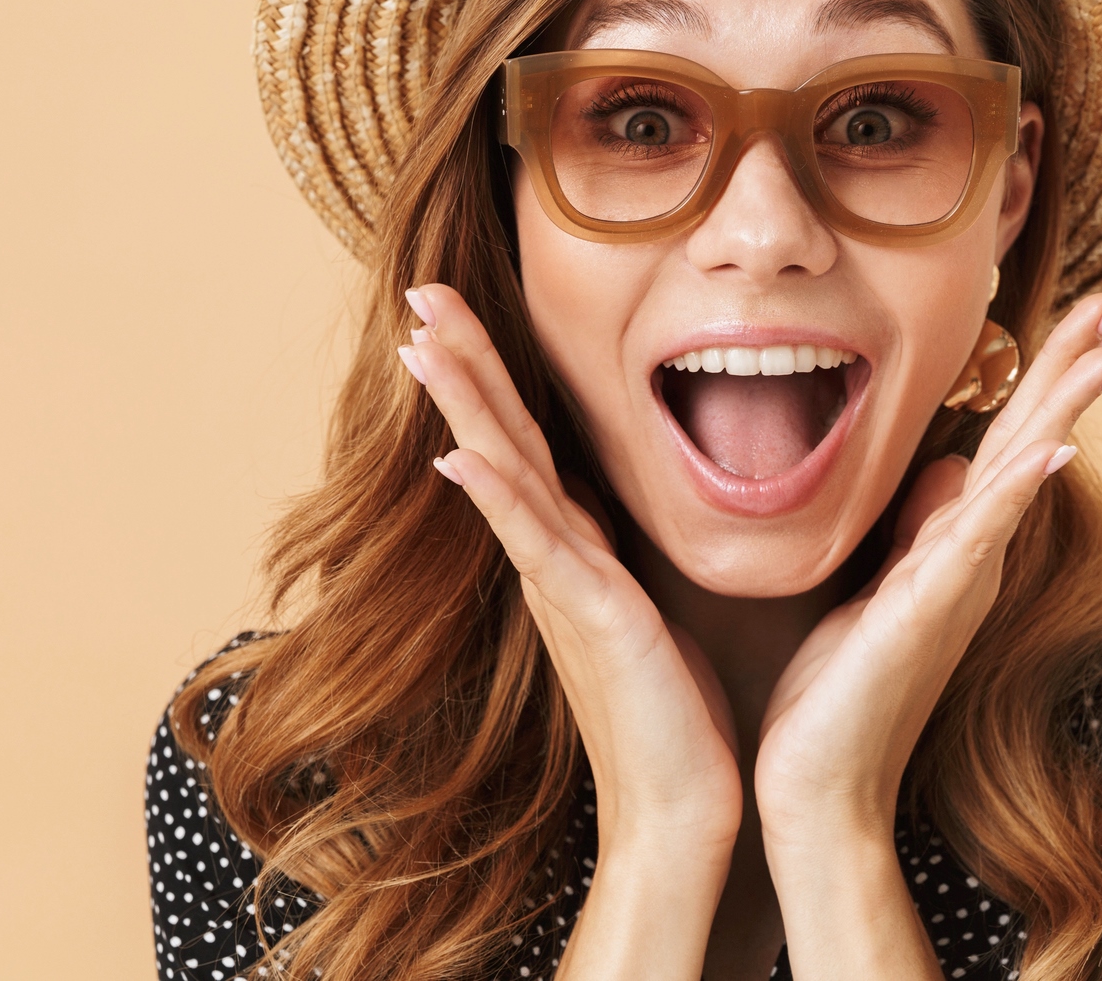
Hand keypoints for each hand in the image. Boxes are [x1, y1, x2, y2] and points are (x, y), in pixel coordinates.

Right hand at [398, 284, 740, 978]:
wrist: (683, 812)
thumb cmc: (678, 718)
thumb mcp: (655, 609)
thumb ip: (630, 554)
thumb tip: (626, 507)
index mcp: (579, 552)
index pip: (527, 443)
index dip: (491, 376)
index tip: (458, 311)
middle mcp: (558, 561)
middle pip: (501, 439)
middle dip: (462, 362)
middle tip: (418, 290)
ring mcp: (565, 588)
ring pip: (505, 475)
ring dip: (465, 405)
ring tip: (420, 340)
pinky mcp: (590, 619)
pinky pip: (536, 544)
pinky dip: (498, 497)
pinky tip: (461, 456)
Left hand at [755, 294, 1101, 842]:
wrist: (816, 786)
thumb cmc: (835, 694)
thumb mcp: (878, 587)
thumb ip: (917, 529)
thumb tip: (949, 467)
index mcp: (954, 546)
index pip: (1009, 443)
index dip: (1047, 380)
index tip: (1087, 318)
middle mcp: (970, 557)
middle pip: (1031, 440)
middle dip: (1073, 370)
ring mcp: (957, 580)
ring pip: (1020, 472)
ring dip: (1063, 408)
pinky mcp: (927, 607)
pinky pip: (978, 535)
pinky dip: (1014, 490)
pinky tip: (1047, 450)